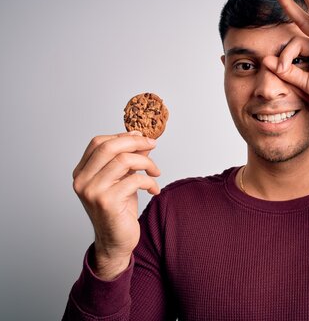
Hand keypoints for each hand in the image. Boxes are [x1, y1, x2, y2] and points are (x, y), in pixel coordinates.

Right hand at [72, 131, 159, 279]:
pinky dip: (149, 182)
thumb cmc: (119, 211)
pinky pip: (134, 180)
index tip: (141, 137)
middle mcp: (82, 181)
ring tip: (155, 172)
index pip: (98, 142)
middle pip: (109, 147)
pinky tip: (154, 190)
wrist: (116, 242)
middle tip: (152, 144)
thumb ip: (129, 159)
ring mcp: (93, 191)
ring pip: (124, 160)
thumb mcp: (124, 180)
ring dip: (146, 163)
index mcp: (82, 173)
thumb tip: (141, 138)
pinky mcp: (107, 202)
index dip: (122, 136)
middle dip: (135, 142)